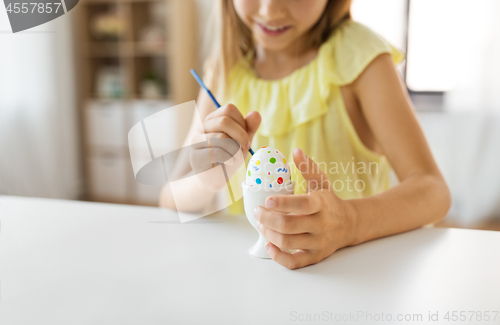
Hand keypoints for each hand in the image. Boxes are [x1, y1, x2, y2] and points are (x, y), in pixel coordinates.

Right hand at [189, 104, 260, 191]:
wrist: (214, 178)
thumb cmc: (228, 158)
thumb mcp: (242, 141)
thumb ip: (249, 128)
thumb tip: (256, 113)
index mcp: (213, 119)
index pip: (229, 109)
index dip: (242, 123)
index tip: (246, 137)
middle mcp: (201, 127)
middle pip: (224, 121)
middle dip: (241, 135)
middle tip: (245, 147)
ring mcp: (195, 141)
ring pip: (221, 137)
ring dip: (235, 149)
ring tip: (236, 158)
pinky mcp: (195, 156)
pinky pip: (216, 152)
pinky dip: (229, 158)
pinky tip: (230, 163)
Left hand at [253, 148, 357, 268]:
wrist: (350, 225)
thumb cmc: (330, 202)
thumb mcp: (322, 183)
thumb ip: (309, 168)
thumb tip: (296, 151)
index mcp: (321, 204)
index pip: (302, 205)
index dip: (283, 204)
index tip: (267, 200)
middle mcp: (321, 225)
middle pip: (289, 226)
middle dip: (268, 219)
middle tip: (258, 212)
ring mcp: (318, 242)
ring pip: (288, 243)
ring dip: (269, 234)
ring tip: (261, 224)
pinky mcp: (315, 256)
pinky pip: (295, 262)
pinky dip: (278, 257)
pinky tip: (269, 245)